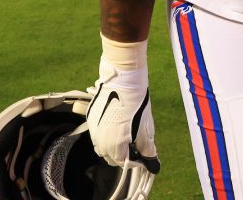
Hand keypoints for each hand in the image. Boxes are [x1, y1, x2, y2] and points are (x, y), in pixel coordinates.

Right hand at [85, 58, 159, 172]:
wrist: (123, 80)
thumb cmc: (137, 104)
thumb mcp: (146, 129)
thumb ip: (147, 149)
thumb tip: (152, 162)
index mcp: (114, 146)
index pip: (121, 162)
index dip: (133, 160)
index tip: (141, 153)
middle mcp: (100, 140)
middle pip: (109, 156)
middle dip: (121, 154)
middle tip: (134, 145)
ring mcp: (93, 129)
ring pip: (101, 146)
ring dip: (112, 145)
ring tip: (125, 135)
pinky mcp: (90, 118)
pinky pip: (97, 134)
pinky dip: (105, 134)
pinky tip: (115, 124)